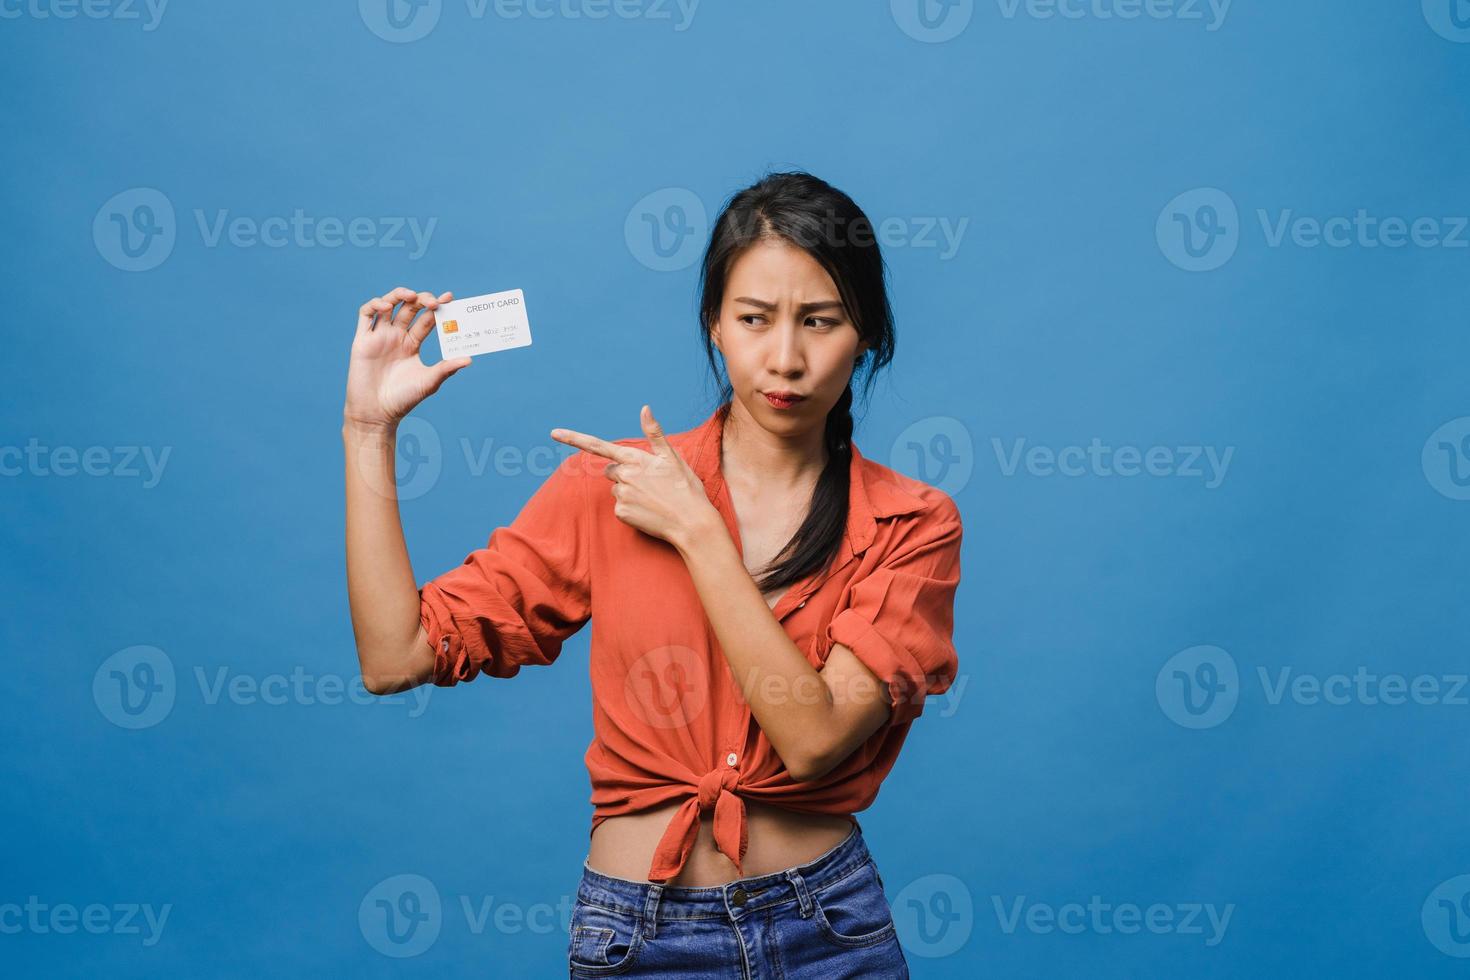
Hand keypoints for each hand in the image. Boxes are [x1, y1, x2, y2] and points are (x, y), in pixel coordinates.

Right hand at [343, 286, 470, 428]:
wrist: (376, 414)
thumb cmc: (403, 400)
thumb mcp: (429, 382)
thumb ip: (446, 368)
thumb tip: (469, 359)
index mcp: (413, 344)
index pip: (427, 319)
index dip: (438, 307)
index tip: (449, 298)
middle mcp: (397, 337)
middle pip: (410, 308)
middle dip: (422, 299)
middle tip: (434, 302)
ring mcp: (379, 336)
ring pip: (388, 305)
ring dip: (399, 295)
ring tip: (411, 296)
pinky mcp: (362, 340)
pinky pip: (365, 314)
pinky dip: (375, 304)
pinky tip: (386, 307)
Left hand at [550, 405, 720, 548]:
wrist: (691, 522)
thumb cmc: (685, 487)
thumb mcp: (672, 456)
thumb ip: (654, 432)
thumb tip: (644, 407)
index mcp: (634, 458)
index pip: (597, 445)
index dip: (574, 438)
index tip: (554, 433)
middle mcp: (624, 475)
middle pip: (611, 471)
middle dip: (624, 474)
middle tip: (650, 482)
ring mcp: (621, 496)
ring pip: (617, 489)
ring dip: (630, 491)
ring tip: (653, 497)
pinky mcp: (622, 514)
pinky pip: (620, 508)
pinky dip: (631, 508)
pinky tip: (649, 510)